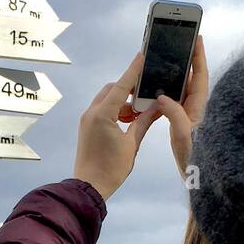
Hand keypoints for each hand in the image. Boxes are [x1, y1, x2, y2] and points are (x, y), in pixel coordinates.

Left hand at [73, 51, 162, 200]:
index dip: (133, 71)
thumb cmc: (111, 169)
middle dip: (128, 90)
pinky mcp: (86, 126)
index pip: (121, 86)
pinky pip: (102, 110)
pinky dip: (115, 110)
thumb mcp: (132, 144)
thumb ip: (144, 121)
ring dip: (123, 102)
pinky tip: (129, 121)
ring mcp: (87, 119)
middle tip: (146, 96)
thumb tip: (157, 106)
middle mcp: (91, 113)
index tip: (142, 56)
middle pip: (111, 90)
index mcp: (103, 115)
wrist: (89, 186)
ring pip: (107, 100)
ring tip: (139, 114)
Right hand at [128, 35, 208, 180]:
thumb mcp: (183, 134)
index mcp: (199, 106)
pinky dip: (167, 91)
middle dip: (186, 58)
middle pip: (191, 76)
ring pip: (182, 87)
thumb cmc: (195, 156)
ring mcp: (190, 113)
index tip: (196, 37)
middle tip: (179, 42)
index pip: (200, 74)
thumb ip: (173, 113)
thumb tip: (162, 97)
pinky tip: (157, 87)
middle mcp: (196, 106)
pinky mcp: (183, 121)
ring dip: (174, 74)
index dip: (198, 55)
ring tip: (166, 59)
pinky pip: (174, 100)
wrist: (198, 175)